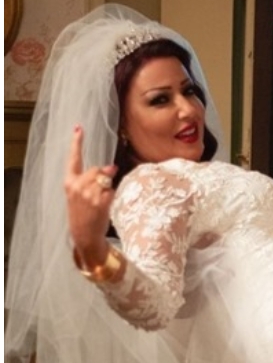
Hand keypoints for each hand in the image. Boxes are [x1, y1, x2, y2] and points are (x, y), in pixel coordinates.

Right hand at [64, 125, 116, 267]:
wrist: (84, 234)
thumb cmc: (83, 213)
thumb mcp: (79, 194)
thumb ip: (92, 179)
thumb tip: (112, 167)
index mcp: (69, 182)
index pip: (73, 159)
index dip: (77, 143)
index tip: (79, 128)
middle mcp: (77, 186)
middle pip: (98, 169)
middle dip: (104, 176)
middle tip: (100, 191)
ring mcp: (89, 194)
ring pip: (107, 179)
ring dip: (108, 188)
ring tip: (100, 201)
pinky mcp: (101, 202)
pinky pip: (113, 190)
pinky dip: (113, 196)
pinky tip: (105, 206)